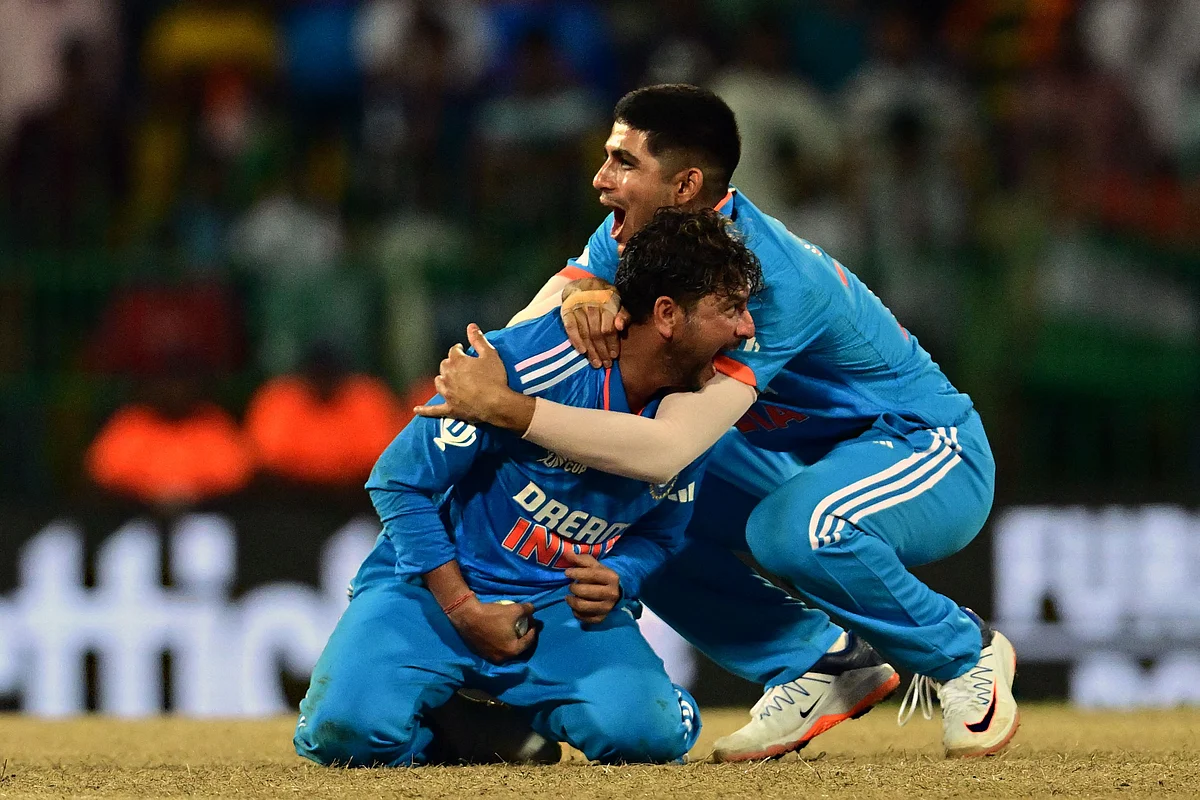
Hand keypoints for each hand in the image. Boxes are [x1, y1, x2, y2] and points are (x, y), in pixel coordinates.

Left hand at [414, 324, 530, 430]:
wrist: (497, 403)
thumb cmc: (495, 378)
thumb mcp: (490, 354)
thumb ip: (479, 340)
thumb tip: (471, 326)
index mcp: (457, 362)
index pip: (454, 351)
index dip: (459, 350)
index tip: (463, 350)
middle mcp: (448, 376)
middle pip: (444, 366)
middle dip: (451, 364)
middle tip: (461, 366)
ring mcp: (447, 393)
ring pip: (439, 383)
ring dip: (442, 379)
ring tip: (448, 379)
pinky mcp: (450, 408)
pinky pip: (434, 410)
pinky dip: (425, 410)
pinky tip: (417, 409)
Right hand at [448, 597, 536, 662]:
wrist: (467, 616)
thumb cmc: (492, 615)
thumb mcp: (514, 609)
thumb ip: (527, 610)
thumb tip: (533, 609)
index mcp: (512, 651)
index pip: (529, 640)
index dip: (533, 628)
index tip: (532, 620)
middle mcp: (502, 658)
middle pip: (518, 646)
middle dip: (522, 635)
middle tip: (523, 624)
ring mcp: (490, 657)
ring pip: (506, 648)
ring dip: (511, 639)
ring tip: (512, 627)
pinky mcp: (481, 653)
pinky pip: (495, 647)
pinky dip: (499, 640)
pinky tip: (499, 630)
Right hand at [561, 279, 629, 368]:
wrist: (582, 285)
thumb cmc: (604, 297)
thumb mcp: (618, 302)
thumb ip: (623, 314)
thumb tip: (620, 327)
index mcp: (607, 302)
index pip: (609, 328)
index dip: (612, 343)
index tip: (614, 356)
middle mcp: (591, 305)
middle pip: (596, 333)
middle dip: (602, 351)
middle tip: (605, 364)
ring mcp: (578, 308)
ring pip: (585, 333)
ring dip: (591, 351)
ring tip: (596, 363)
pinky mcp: (566, 311)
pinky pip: (570, 329)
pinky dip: (575, 341)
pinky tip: (582, 352)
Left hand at [562, 549, 620, 623]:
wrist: (615, 591)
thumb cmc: (600, 575)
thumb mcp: (593, 565)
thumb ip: (580, 559)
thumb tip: (567, 554)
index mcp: (611, 578)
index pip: (592, 575)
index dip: (577, 573)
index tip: (567, 573)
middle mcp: (612, 594)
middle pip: (585, 592)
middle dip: (573, 588)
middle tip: (571, 586)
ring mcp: (607, 608)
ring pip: (582, 606)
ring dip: (571, 601)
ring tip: (569, 596)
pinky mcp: (601, 618)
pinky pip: (583, 618)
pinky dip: (575, 612)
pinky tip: (575, 606)